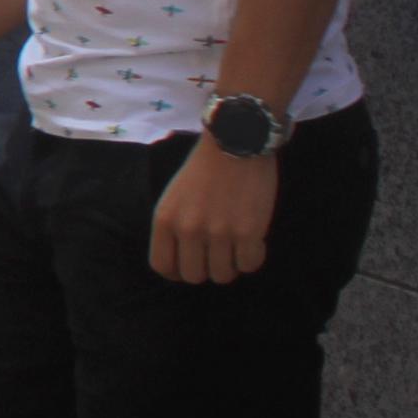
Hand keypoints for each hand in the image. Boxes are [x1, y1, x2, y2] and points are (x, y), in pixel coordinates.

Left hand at [150, 138, 276, 284]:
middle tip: (218, 253)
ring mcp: (218, 232)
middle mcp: (188, 229)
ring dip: (231, 264)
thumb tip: (182, 261)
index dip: (178, 271)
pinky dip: (253, 257)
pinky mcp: (248, 232)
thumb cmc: (205, 169)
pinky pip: (249, 265)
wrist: (235, 141)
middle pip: (194, 276)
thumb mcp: (174, 197)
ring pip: (223, 275)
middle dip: (207, 268)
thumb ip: (174, 227)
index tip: (192, 263)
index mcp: (165, 219)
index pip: (163, 266)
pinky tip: (254, 240)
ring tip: (236, 245)